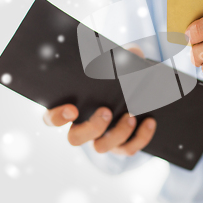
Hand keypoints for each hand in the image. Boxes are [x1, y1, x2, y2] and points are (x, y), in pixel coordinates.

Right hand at [42, 46, 156, 155]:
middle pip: (75, 138)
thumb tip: (132, 52)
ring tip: (131, 115)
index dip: (57, 117)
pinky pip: (128, 149)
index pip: (52, 118)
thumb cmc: (117, 75)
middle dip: (91, 127)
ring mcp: (101, 139)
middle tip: (106, 111)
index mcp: (72, 108)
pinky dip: (140, 137)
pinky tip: (150, 121)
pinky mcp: (122, 146)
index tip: (72, 109)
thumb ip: (121, 56)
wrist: (138, 93)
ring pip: (101, 147)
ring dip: (117, 133)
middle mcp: (83, 128)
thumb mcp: (118, 63)